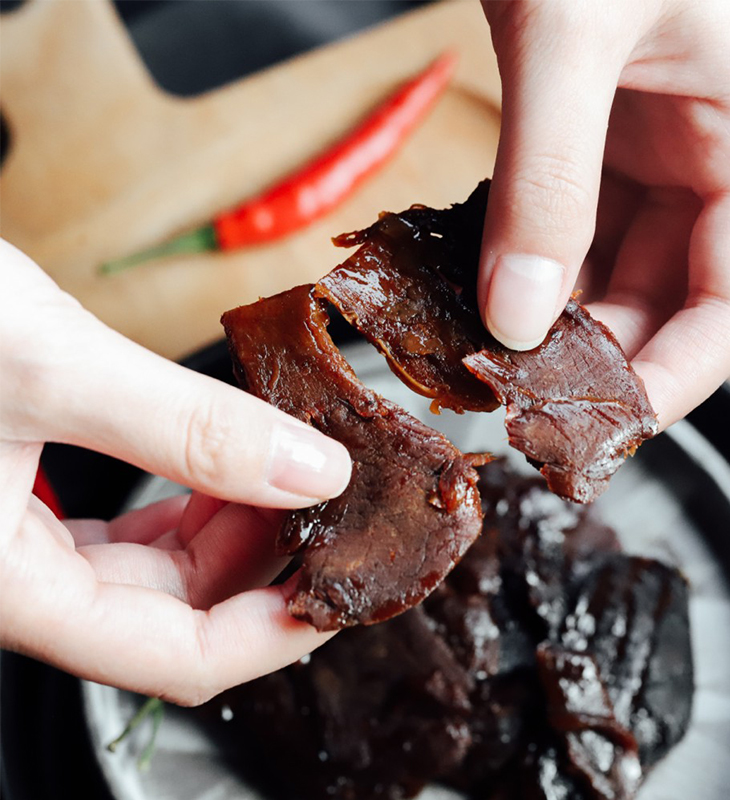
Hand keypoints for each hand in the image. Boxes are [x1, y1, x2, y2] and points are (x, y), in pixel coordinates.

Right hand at [0, 240, 350, 704]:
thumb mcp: (51, 370)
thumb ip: (184, 427)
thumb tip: (310, 470)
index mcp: (12, 584)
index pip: (174, 656)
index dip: (271, 633)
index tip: (338, 589)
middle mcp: (20, 577)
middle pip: (177, 611)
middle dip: (264, 563)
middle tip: (329, 505)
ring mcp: (25, 539)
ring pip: (160, 567)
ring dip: (233, 525)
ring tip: (288, 470)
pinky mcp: (32, 493)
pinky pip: (133, 526)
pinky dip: (194, 495)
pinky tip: (229, 460)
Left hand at [480, 0, 729, 427]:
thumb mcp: (570, 41)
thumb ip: (548, 182)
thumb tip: (518, 316)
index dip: (684, 374)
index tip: (615, 425)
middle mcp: (700, 158)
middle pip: (665, 299)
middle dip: (603, 361)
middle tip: (534, 412)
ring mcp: (638, 156)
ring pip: (608, 276)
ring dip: (555, 328)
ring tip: (498, 371)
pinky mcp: (581, 150)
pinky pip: (561, 237)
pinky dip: (523, 276)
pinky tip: (482, 301)